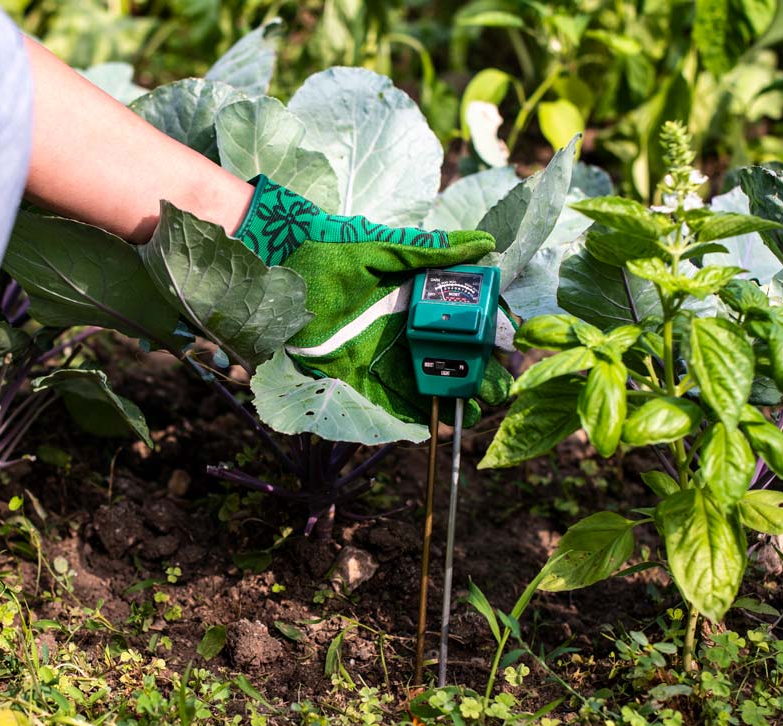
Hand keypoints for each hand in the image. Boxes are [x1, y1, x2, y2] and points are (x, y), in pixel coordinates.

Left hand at [235, 175, 514, 425]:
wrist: (274, 265)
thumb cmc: (326, 248)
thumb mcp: (381, 247)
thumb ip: (428, 251)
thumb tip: (483, 244)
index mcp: (413, 296)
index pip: (459, 319)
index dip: (485, 334)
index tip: (508, 346)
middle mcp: (401, 329)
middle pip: (447, 357)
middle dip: (474, 375)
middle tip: (496, 390)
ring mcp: (379, 354)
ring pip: (423, 382)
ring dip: (450, 398)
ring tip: (475, 411)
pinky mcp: (353, 375)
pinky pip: (387, 400)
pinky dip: (411, 415)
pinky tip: (436, 424)